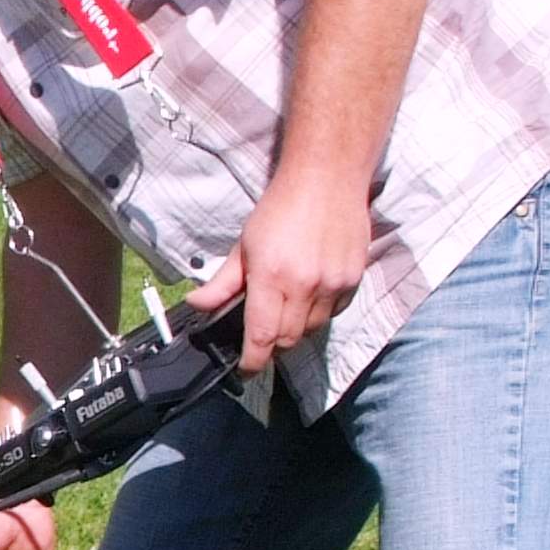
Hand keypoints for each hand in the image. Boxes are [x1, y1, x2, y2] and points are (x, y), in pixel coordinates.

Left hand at [185, 162, 372, 372]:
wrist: (327, 178)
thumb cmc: (281, 208)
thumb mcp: (244, 245)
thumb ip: (223, 283)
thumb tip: (196, 306)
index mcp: (272, 278)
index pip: (262, 338)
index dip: (252, 362)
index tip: (245, 370)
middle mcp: (306, 287)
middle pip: (287, 340)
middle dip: (271, 345)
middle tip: (260, 335)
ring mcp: (333, 285)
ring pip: (311, 330)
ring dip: (294, 330)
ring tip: (284, 309)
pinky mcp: (353, 280)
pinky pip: (333, 314)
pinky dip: (318, 314)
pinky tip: (309, 295)